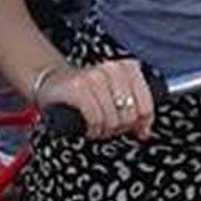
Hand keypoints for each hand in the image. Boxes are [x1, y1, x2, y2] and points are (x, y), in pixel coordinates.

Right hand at [37, 57, 154, 141]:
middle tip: (108, 128)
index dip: (141, 123)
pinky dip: (93, 129)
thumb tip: (145, 132)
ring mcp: (94, 77)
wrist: (54, 84)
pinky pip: (95, 118)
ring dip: (104, 131)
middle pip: (130, 115)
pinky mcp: (77, 88)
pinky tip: (88, 128)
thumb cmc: (87, 93)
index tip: (133, 128)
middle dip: (120, 128)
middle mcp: (112, 69)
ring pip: (113, 119)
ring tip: (96, 128)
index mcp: (128, 68)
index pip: (147, 105)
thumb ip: (134, 111)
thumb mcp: (115, 96)